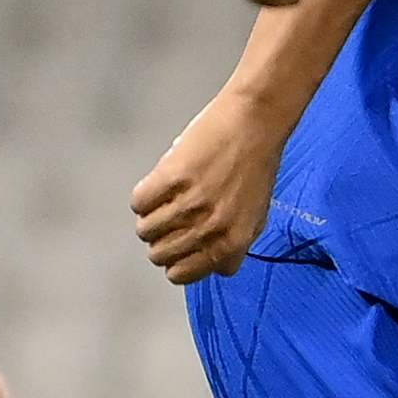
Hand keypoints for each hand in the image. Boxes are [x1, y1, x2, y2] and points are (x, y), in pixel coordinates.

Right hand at [132, 89, 292, 282]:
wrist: (256, 121)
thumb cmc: (258, 164)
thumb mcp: (256, 216)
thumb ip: (233, 246)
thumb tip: (212, 266)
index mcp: (232, 243)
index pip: (183, 275)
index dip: (175, 262)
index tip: (176, 248)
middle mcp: (211, 228)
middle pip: (160, 255)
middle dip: (160, 240)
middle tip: (169, 219)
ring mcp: (190, 203)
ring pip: (146, 230)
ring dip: (150, 216)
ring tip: (166, 198)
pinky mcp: (172, 177)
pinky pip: (139, 202)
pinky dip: (144, 195)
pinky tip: (159, 184)